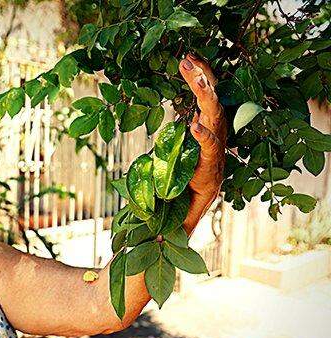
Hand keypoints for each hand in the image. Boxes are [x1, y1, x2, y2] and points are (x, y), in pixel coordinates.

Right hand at [179, 53, 226, 232]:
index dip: (205, 139)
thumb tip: (157, 240)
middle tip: (193, 78)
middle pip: (215, 118)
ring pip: (212, 102)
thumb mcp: (181, 219)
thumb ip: (174, 226)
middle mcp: (217, 147)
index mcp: (210, 170)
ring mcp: (215, 131)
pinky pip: (205, 96)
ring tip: (186, 60)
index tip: (194, 127)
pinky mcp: (207, 121)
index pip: (210, 151)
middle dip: (205, 97)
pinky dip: (198, 78)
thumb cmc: (186, 207)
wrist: (201, 192)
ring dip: (201, 79)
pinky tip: (189, 61)